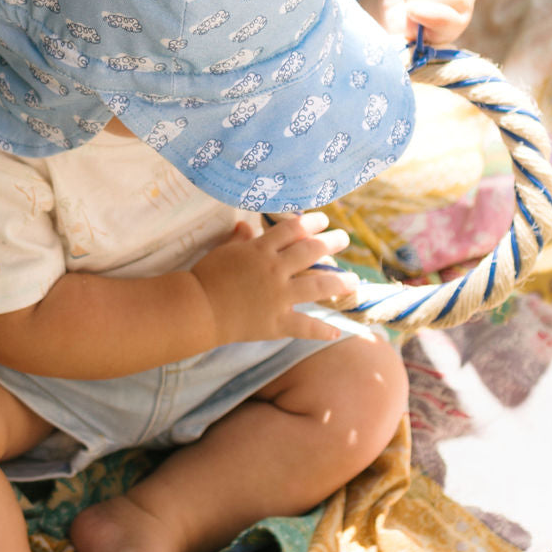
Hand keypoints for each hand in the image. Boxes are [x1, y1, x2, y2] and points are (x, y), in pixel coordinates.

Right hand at [190, 214, 358, 345]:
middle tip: (344, 238)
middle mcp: (274, 270)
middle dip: (330, 243)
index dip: (310, 223)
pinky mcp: (276, 322)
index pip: (292, 230)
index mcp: (261, 251)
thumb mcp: (222, 252)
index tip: (324, 220)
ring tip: (353, 280)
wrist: (198, 309)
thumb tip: (245, 225)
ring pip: (316, 286)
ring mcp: (278, 297)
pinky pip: (304, 327)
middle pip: (310, 252)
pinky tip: (337, 332)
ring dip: (338, 282)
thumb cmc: (206, 277)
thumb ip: (238, 239)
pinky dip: (321, 330)